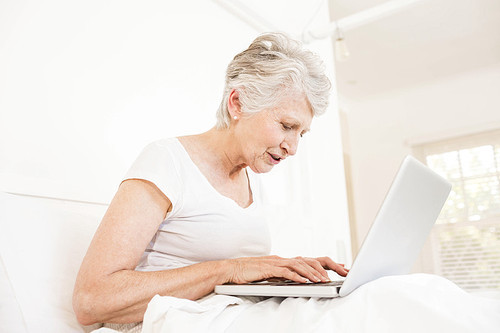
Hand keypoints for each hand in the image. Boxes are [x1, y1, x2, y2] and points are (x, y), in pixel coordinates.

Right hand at [224, 255, 348, 284]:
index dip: (326, 263)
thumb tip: (298, 280)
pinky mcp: (268, 269)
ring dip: (313, 273)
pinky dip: (297, 276)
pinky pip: (286, 272)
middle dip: (327, 267)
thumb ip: (284, 275)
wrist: (231, 269)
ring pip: (300, 265)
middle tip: (341, 273)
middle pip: (310, 260)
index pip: (310, 260)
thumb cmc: (249, 273)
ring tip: (324, 280)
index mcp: (285, 260)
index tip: (341, 267)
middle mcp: (283, 259)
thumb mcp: (270, 274)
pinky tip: (305, 281)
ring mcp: (276, 262)